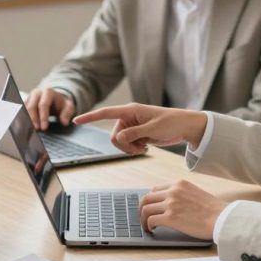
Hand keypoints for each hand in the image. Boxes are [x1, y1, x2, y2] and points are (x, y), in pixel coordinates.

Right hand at [25, 87, 75, 129]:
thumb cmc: (62, 104)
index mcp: (48, 92)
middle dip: (33, 120)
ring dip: (26, 120)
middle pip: (31, 107)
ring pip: (24, 109)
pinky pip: (21, 112)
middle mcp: (37, 93)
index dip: (43, 117)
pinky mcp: (25, 103)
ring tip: (29, 131)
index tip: (44, 128)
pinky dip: (22, 120)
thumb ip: (67, 113)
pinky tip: (24, 129)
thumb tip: (64, 122)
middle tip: (36, 131)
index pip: (43, 105)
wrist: (55, 98)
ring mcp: (29, 97)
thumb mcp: (68, 107)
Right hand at [73, 103, 207, 153]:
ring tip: (143, 147)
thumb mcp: (153, 129)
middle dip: (123, 145)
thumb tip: (119, 137)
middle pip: (113, 135)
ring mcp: (132, 126)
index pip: (105, 113)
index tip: (75, 120)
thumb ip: (134, 133)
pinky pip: (126, 145)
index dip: (89, 117)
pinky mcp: (137, 133)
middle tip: (138, 148)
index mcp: (131, 110)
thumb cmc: (172, 123)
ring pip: (119, 142)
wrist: (184, 127)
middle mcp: (129, 117)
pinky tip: (145, 147)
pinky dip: (133, 149)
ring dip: (128, 148)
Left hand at [140, 180, 227, 239]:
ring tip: (146, 226)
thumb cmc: (213, 210)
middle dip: (142, 208)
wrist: (222, 218)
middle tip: (143, 217)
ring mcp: (171, 204)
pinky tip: (153, 229)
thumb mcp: (195, 193)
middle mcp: (173, 191)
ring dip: (143, 218)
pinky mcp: (171, 217)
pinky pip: (151, 220)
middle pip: (147, 198)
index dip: (151, 200)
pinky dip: (148, 225)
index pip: (156, 189)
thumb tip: (171, 204)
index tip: (150, 207)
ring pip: (146, 208)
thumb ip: (182, 195)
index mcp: (179, 184)